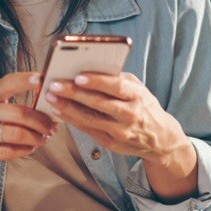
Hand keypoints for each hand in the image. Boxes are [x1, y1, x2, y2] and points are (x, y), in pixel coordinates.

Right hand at [0, 72, 56, 165]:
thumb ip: (11, 100)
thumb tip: (45, 101)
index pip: (8, 82)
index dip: (25, 80)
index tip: (41, 80)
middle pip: (20, 113)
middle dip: (41, 122)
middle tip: (51, 127)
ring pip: (17, 134)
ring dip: (35, 138)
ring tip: (42, 139)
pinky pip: (8, 151)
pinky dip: (23, 151)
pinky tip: (29, 149)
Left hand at [45, 72, 197, 200]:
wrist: (160, 138)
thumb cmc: (144, 106)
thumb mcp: (138, 88)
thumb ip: (118, 79)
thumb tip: (91, 67)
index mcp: (138, 96)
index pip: (116, 87)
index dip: (97, 81)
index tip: (78, 76)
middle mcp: (130, 114)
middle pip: (98, 103)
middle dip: (73, 93)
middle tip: (54, 84)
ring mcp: (120, 131)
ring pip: (89, 118)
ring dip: (67, 107)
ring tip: (50, 97)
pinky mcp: (111, 143)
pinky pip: (87, 129)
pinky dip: (71, 120)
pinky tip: (58, 111)